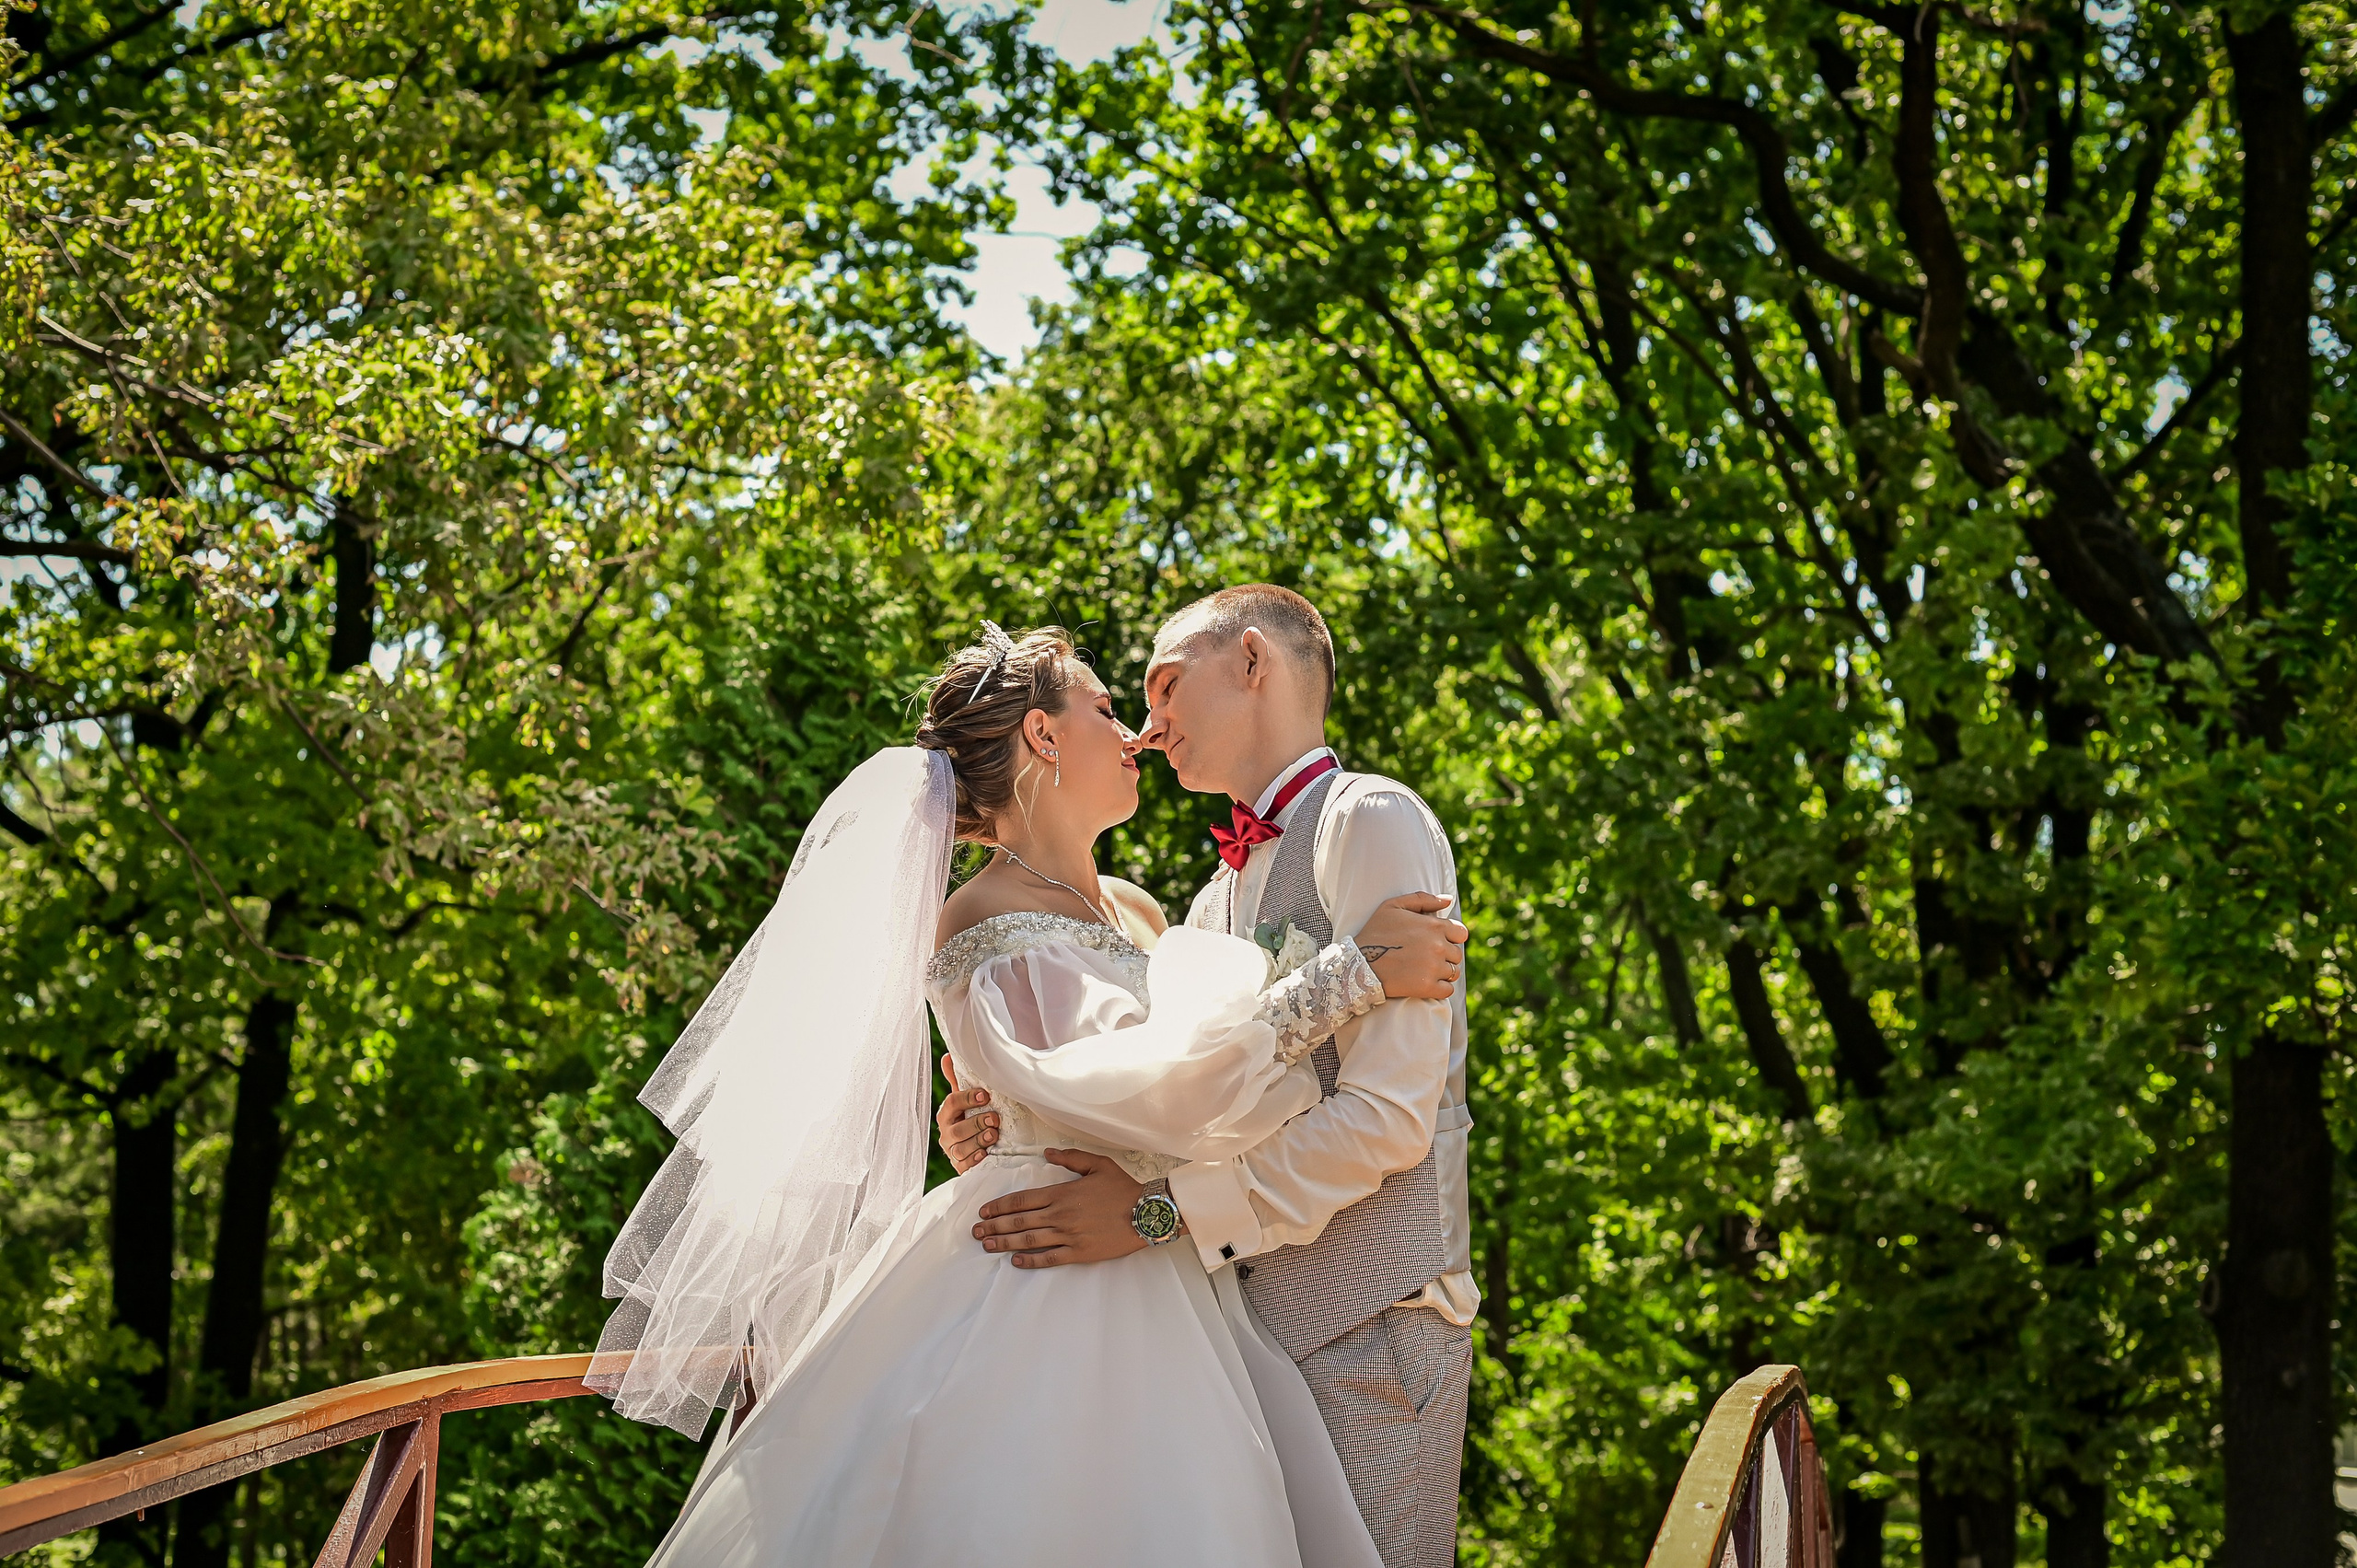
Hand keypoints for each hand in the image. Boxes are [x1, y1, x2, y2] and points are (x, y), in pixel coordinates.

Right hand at [936, 1054, 998, 1174]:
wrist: (975, 1146)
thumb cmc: (971, 1117)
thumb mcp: (966, 1099)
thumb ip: (959, 1080)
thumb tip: (948, 1056)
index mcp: (946, 1114)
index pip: (952, 1103)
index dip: (967, 1098)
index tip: (984, 1095)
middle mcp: (946, 1133)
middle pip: (957, 1129)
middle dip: (977, 1123)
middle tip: (995, 1119)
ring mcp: (952, 1151)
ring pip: (961, 1148)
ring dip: (979, 1141)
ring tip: (993, 1135)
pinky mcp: (960, 1167)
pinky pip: (964, 1165)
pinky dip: (975, 1159)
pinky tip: (986, 1154)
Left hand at [972, 1148, 1147, 1267]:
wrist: (1147, 1213)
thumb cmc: (1123, 1189)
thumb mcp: (1098, 1164)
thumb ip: (1071, 1157)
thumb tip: (1048, 1152)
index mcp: (1062, 1193)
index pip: (1022, 1200)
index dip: (999, 1206)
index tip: (984, 1212)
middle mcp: (1060, 1215)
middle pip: (1019, 1221)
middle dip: (994, 1226)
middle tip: (976, 1232)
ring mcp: (1069, 1235)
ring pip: (1029, 1239)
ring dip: (1005, 1243)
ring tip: (987, 1245)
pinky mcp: (1079, 1253)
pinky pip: (1049, 1258)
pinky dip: (1031, 1260)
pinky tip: (1016, 1260)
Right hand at [1354, 891, 1468, 1000]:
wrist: (1359, 964)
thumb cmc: (1375, 932)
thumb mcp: (1393, 906)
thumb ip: (1423, 899)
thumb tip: (1448, 900)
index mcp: (1434, 926)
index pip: (1461, 933)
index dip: (1450, 938)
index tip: (1437, 942)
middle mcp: (1438, 946)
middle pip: (1457, 954)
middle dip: (1445, 956)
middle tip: (1425, 958)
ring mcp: (1434, 968)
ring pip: (1454, 972)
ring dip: (1443, 972)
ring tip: (1424, 970)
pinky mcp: (1428, 987)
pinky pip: (1448, 989)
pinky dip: (1440, 988)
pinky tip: (1424, 983)